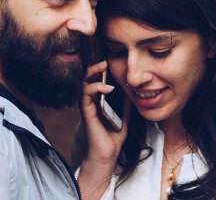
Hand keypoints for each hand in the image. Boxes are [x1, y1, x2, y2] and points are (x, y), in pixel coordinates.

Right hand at [77, 61, 130, 199]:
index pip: (95, 81)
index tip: (109, 62)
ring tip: (103, 68)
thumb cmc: (113, 135)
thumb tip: (131, 88)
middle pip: (86, 79)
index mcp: (97, 100)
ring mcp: (87, 107)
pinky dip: (95, 89)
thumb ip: (125, 102)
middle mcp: (89, 102)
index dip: (99, 71)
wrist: (107, 154)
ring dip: (93, 74)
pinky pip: (86, 96)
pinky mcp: (86, 113)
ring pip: (84, 84)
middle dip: (94, 68)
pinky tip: (107, 88)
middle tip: (104, 61)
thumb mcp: (124, 115)